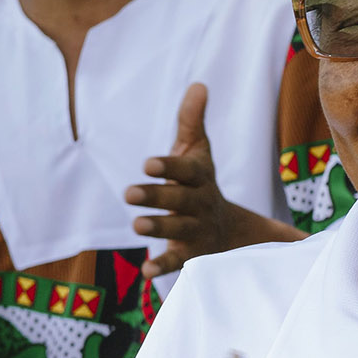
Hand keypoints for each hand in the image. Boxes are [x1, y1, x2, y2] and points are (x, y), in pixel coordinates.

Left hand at [127, 82, 243, 279]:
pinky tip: (145, 273)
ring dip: (159, 228)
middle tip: (128, 193)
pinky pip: (179, 263)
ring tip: (136, 225)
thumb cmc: (201, 184)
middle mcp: (201, 204)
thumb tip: (198, 85)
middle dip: (157, 197)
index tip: (147, 164)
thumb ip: (192, 121)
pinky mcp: (191, 255)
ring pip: (179, 230)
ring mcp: (197, 231)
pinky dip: (163, 268)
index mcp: (200, 177)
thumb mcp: (198, 152)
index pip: (186, 170)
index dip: (169, 167)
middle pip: (180, 200)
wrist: (230, 232)